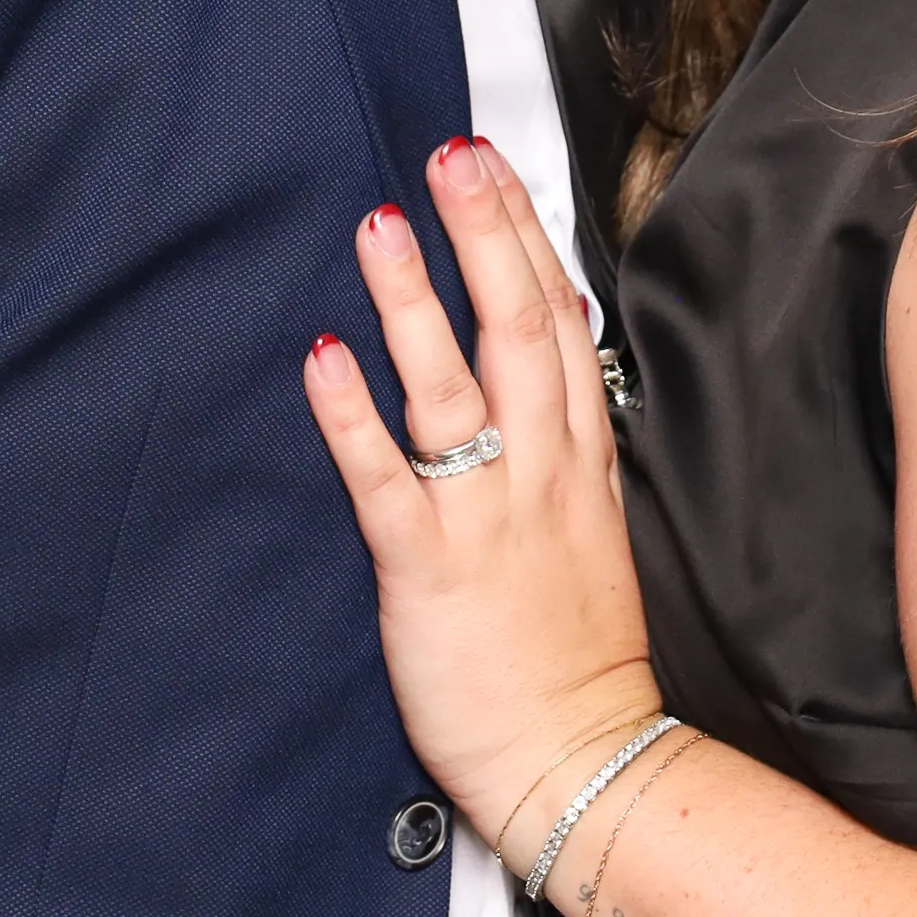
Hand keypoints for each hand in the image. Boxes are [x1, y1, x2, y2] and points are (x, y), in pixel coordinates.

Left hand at [304, 137, 662, 858]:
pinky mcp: (430, 570)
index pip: (558, 323)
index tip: (496, 169)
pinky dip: (354, 417)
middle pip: (518, 328)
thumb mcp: (589, 529)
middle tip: (453, 154)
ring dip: (417, 300)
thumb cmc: (577, 656)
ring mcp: (486, 517)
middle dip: (485, 233)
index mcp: (577, 461)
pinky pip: (387, 481)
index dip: (526, 238)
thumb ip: (564, 446)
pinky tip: (327, 359)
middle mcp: (537, 473)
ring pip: (454, 388)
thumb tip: (543, 367)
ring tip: (383, 225)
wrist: (584, 761)